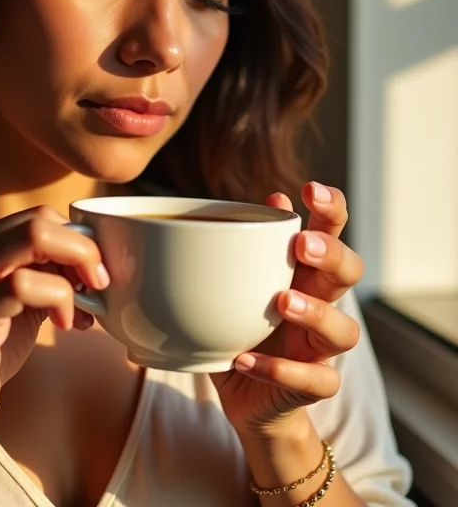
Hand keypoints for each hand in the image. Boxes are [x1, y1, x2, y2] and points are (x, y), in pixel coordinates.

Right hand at [0, 206, 107, 446]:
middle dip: (83, 248)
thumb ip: (47, 276)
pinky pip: (23, 286)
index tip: (93, 271)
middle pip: (40, 221)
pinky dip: (58, 298)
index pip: (40, 216)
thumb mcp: (19, 302)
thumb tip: (92, 263)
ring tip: (81, 309)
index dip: (76, 239)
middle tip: (98, 283)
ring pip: (34, 239)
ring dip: (73, 273)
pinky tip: (64, 323)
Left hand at [210, 183, 363, 438]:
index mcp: (303, 273)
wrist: (248, 399)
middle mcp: (320, 304)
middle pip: (349, 272)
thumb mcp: (239, 285)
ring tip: (282, 302)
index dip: (331, 209)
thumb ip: (252, 248)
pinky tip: (243, 359)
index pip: (331, 232)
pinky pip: (314, 380)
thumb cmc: (243, 330)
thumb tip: (272, 200)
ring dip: (315, 312)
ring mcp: (319, 348)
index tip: (311, 190)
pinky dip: (279, 371)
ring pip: (344, 330)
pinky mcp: (312, 386)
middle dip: (331, 254)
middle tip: (301, 246)